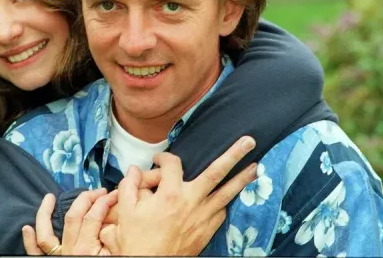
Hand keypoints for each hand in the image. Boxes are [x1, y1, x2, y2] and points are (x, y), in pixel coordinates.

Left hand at [22, 188, 117, 255]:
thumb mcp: (116, 257)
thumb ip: (114, 241)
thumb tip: (113, 223)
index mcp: (88, 249)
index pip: (95, 215)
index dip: (105, 200)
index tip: (113, 193)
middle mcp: (70, 251)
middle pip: (74, 216)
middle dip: (86, 198)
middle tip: (98, 191)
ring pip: (45, 232)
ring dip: (44, 213)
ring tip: (49, 197)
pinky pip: (35, 253)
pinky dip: (29, 240)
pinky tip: (26, 228)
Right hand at [99, 136, 257, 255]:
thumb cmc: (136, 240)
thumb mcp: (125, 210)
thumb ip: (129, 186)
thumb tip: (133, 169)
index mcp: (169, 194)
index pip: (173, 164)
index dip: (164, 157)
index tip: (158, 160)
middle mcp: (191, 203)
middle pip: (215, 173)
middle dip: (233, 155)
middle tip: (249, 141)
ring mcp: (202, 218)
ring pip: (226, 194)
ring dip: (242, 179)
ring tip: (256, 167)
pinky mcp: (206, 231)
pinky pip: (221, 212)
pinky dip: (225, 202)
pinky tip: (229, 196)